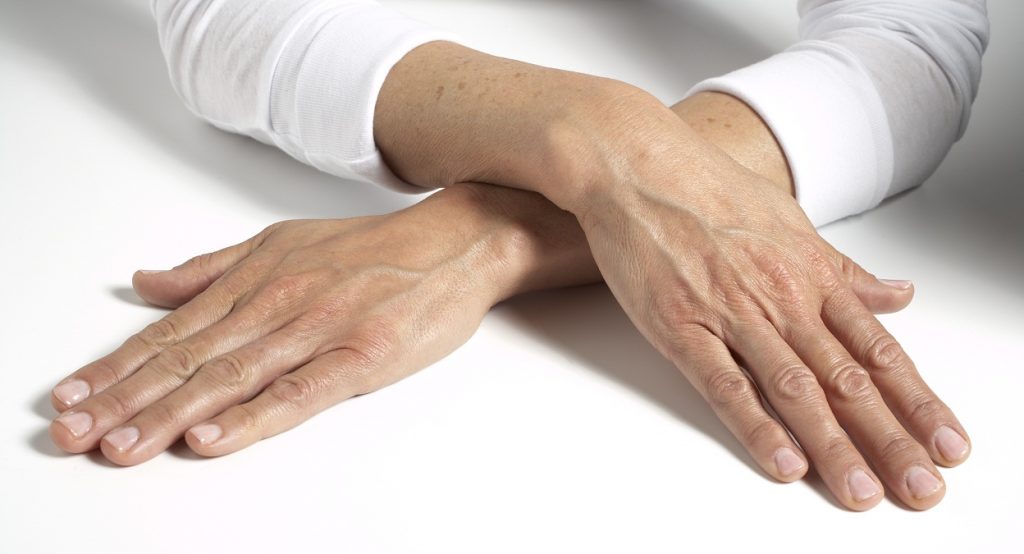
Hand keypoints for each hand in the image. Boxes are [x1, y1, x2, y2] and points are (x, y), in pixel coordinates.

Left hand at [48, 185, 593, 464]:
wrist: (455, 242)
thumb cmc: (374, 248)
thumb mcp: (282, 243)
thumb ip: (211, 268)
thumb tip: (147, 283)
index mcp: (254, 280)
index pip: (171, 332)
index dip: (118, 367)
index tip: (72, 395)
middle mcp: (276, 304)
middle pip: (188, 359)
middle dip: (124, 400)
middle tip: (74, 433)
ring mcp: (319, 330)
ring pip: (231, 378)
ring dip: (169, 415)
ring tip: (123, 447)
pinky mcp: (362, 356)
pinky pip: (299, 392)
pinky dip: (253, 416)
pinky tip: (213, 436)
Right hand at [376, 42, 963, 509]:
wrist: (637, 164)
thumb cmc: (708, 188)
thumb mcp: (790, 222)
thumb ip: (844, 270)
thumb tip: (898, 296)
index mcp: (811, 273)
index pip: (878, 349)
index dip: (916, 400)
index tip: (945, 441)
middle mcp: (782, 297)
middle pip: (848, 379)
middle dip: (890, 439)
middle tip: (920, 488)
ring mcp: (731, 313)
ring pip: (795, 389)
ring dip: (834, 446)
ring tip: (862, 492)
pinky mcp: (681, 327)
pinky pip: (725, 385)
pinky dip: (758, 426)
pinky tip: (785, 462)